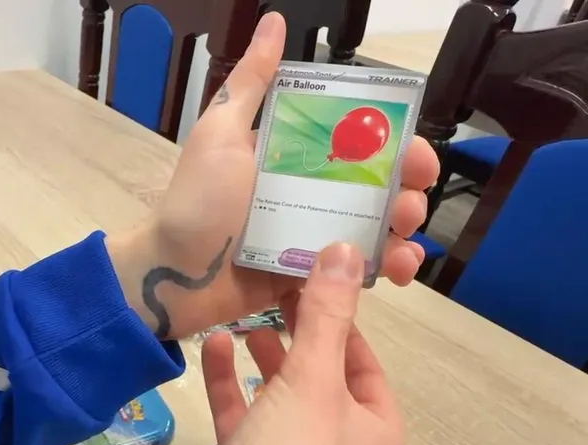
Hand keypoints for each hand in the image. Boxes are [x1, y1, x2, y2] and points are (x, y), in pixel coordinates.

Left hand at [106, 12, 439, 339]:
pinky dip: (384, 269)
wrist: (173, 275)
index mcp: (293, 156)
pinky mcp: (309, 277)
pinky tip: (395, 270)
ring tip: (404, 245)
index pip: (359, 143)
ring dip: (402, 234)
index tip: (413, 155)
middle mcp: (309, 194)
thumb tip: (273, 22)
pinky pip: (355, 272)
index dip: (394, 145)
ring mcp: (311, 237)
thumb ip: (250, 82)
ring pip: (375, 230)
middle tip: (408, 206)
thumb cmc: (197, 202)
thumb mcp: (221, 134)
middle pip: (377, 188)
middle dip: (406, 193)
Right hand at [154, 242, 406, 444]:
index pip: (366, 364)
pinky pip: (245, 414)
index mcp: (378, 434)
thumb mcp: (314, 379)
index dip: (341, 320)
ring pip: (282, 395)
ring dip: (263, 355)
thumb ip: (326, 313)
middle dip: (299, 334)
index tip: (312, 278)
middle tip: (274, 288)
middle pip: (323, 377)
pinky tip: (214, 344)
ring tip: (245, 313)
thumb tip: (345, 248)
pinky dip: (231, 381)